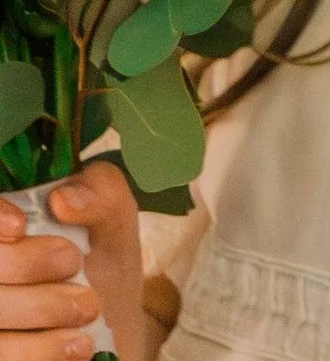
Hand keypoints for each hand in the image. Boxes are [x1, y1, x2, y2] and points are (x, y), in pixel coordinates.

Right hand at [0, 173, 146, 359]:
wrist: (109, 327)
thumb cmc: (101, 262)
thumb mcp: (112, 219)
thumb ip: (100, 192)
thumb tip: (62, 198)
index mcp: (9, 228)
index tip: (20, 226)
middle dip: (27, 264)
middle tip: (74, 263)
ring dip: (43, 308)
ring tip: (88, 307)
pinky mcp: (3, 351)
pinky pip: (6, 355)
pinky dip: (41, 350)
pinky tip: (79, 344)